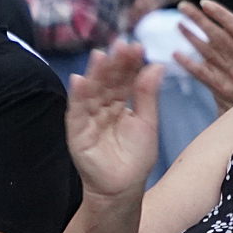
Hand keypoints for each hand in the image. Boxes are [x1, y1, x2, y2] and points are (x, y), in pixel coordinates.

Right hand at [66, 40, 160, 200]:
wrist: (123, 187)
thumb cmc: (136, 158)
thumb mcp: (148, 122)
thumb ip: (147, 95)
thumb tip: (156, 65)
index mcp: (119, 105)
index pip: (123, 80)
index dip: (129, 64)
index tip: (136, 46)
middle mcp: (102, 109)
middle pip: (107, 82)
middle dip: (113, 64)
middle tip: (121, 45)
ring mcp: (88, 120)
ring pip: (91, 93)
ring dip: (95, 74)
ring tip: (101, 56)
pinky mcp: (77, 133)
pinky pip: (76, 112)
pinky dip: (77, 97)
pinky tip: (79, 80)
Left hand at [178, 0, 232, 109]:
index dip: (220, 13)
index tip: (205, 3)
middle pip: (218, 35)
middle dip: (199, 19)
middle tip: (183, 6)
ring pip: (207, 51)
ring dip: (191, 37)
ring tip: (178, 24)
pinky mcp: (223, 90)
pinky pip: (202, 74)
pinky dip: (189, 63)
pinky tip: (176, 54)